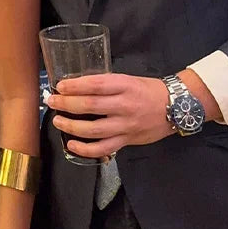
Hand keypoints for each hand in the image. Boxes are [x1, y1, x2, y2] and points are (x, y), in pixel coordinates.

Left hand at [47, 73, 173, 158]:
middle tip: (52, 102)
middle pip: (90, 105)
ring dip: (71, 126)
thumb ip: (105, 84)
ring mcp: (126, 125)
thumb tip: (77, 87)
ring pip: (94, 129)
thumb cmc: (147, 90)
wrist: (175, 107)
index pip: (95, 85)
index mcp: (124, 85)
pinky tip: (72, 144)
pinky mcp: (127, 140)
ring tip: (57, 121)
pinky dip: (85, 149)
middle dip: (67, 104)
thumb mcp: (127, 79)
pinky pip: (104, 148)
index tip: (60, 86)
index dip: (74, 86)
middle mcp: (124, 105)